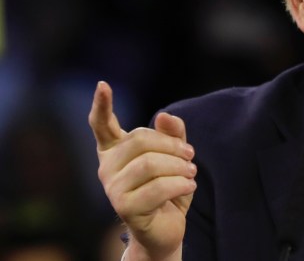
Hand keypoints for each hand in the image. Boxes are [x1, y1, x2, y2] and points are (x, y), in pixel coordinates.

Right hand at [89, 81, 196, 260]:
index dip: (102, 105)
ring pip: (150, 164)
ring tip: (191, 173)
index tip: (102, 85)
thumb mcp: (175, 156)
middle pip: (140, 139)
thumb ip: (173, 134)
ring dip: (180, 166)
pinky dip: (181, 184)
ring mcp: (112, 188)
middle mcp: (107, 167)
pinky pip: (158, 188)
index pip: (101, 124)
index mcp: (115, 150)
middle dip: (172, 145)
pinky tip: (188, 186)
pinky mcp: (124, 208)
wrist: (167, 228)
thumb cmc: (169, 189)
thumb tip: (164, 115)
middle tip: (191, 155)